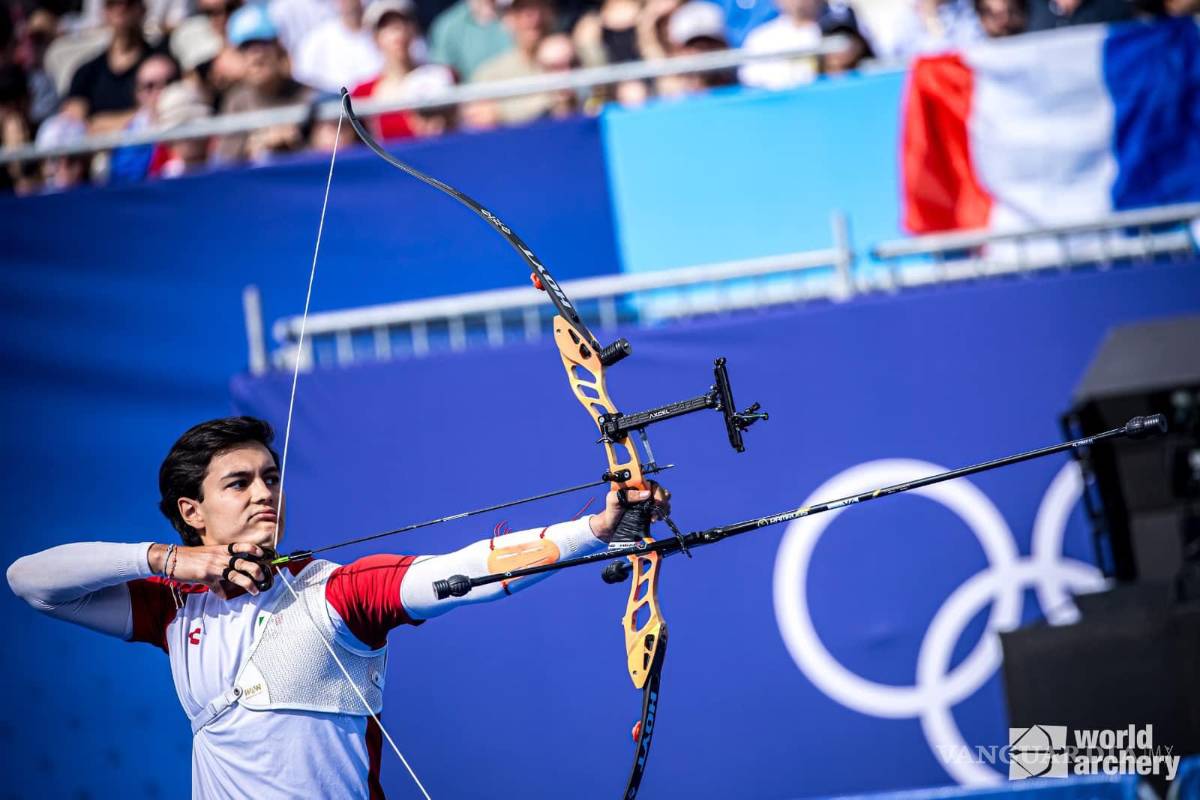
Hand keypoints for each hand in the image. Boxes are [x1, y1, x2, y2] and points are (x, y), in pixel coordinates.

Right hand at [155, 542, 272, 597]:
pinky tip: (224, 597)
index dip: (254, 550)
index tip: (262, 554)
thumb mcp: (208, 554)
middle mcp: (220, 556)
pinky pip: (218, 588)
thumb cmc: (191, 556)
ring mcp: (214, 567)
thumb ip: (221, 560)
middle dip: (256, 570)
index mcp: (222, 549)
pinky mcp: (206, 577)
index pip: (242, 546)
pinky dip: (222, 593)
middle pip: (244, 562)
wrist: (172, 558)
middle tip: (263, 577)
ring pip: (236, 576)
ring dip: (248, 584)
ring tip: (255, 590)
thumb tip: (229, 569)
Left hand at [589, 481, 671, 541]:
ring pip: (664, 497)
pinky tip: (657, 518)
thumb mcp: (613, 499)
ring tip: (655, 516)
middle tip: (655, 509)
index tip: (652, 497)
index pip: (649, 481)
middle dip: (660, 499)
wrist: (611, 527)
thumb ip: (627, 494)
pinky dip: (664, 512)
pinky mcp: (651, 510)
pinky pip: (664, 507)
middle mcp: (643, 491)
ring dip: (663, 506)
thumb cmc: (611, 510)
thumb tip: (647, 493)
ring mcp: (648, 501)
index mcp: (634, 485)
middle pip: (659, 489)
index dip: (654, 488)